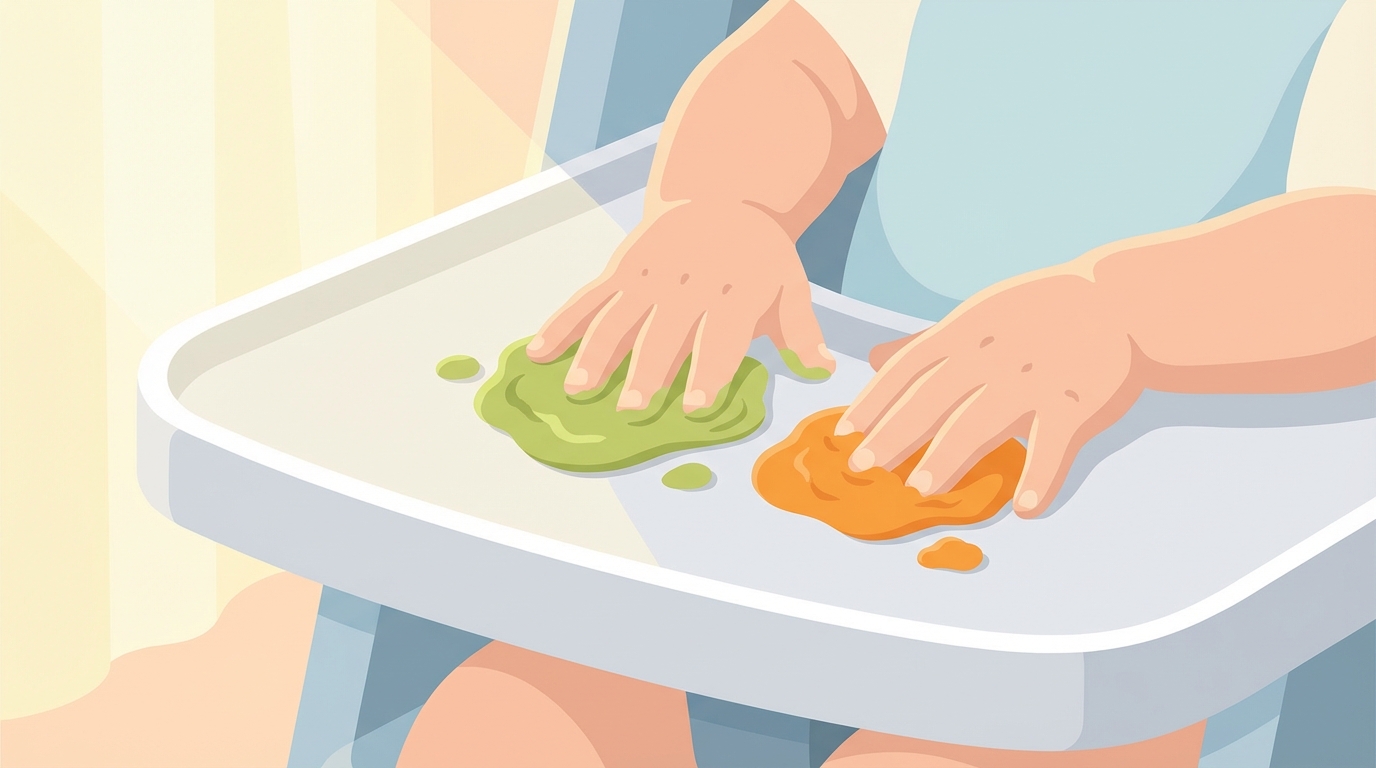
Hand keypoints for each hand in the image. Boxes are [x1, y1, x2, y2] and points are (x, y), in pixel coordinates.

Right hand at [527, 201, 834, 410]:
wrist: (724, 191)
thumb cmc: (759, 256)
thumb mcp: (790, 284)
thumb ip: (802, 330)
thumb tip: (825, 369)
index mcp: (736, 287)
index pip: (722, 334)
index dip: (709, 370)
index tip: (695, 407)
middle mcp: (690, 278)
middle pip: (666, 328)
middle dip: (648, 369)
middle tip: (633, 408)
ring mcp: (651, 270)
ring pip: (618, 313)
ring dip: (596, 352)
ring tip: (578, 389)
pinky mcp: (621, 264)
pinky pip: (588, 295)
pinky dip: (562, 322)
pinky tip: (539, 351)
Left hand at [841, 268, 1145, 517]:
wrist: (1121, 301)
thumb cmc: (1040, 312)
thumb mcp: (978, 313)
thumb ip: (929, 343)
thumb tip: (873, 358)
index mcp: (967, 331)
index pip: (909, 367)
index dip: (875, 400)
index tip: (845, 431)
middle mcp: (994, 353)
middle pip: (935, 397)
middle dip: (896, 433)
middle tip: (864, 467)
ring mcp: (1035, 377)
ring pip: (983, 420)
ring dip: (950, 457)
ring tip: (921, 489)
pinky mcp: (1078, 401)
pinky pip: (1055, 443)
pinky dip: (1040, 476)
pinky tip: (1023, 509)